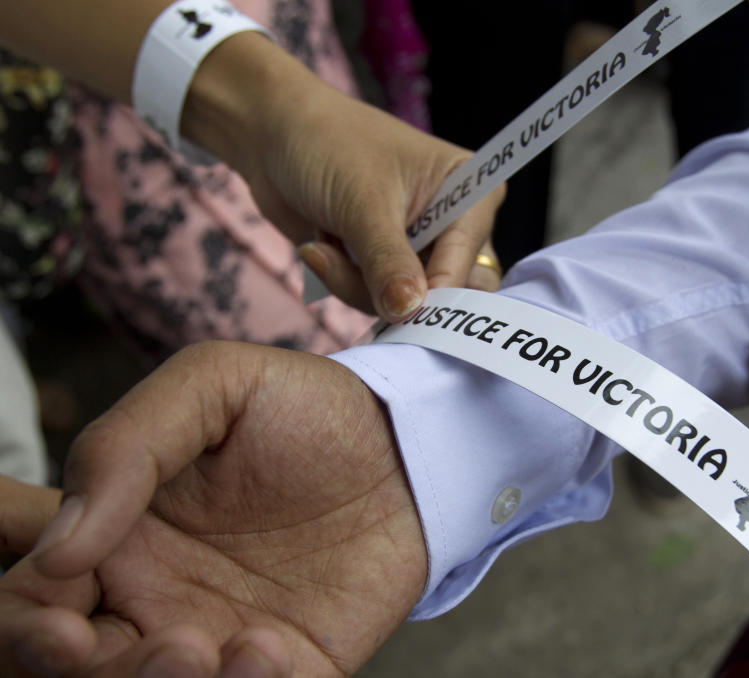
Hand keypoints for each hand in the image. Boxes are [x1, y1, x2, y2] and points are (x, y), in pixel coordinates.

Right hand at [0, 342, 426, 676]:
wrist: (408, 439)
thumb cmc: (305, 407)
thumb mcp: (211, 386)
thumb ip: (124, 448)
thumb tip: (57, 549)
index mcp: (121, 535)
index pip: (34, 600)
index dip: (28, 624)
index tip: (63, 626)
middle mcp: (158, 597)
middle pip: (82, 669)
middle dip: (95, 675)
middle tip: (152, 644)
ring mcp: (222, 636)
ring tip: (216, 648)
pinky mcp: (292, 666)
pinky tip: (272, 648)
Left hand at [185, 34, 504, 321]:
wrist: (269, 133)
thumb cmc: (327, 144)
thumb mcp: (363, 203)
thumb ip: (389, 262)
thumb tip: (409, 312)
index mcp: (472, 193)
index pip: (470, 259)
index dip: (440, 290)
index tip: (404, 309)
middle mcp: (455, 224)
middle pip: (450, 292)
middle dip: (398, 296)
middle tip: (359, 278)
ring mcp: (420, 248)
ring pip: (409, 304)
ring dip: (357, 285)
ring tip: (321, 247)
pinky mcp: (387, 266)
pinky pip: (379, 302)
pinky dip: (344, 283)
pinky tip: (319, 248)